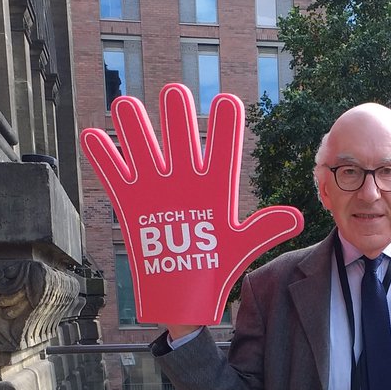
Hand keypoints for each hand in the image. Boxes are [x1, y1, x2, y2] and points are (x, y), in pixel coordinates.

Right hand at [81, 85, 303, 324]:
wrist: (185, 297)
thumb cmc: (216, 268)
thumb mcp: (241, 247)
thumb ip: (265, 229)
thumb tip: (298, 218)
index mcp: (216, 187)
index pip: (223, 151)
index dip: (224, 127)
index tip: (227, 102)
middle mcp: (185, 179)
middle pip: (181, 140)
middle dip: (177, 118)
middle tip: (175, 93)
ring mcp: (157, 188)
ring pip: (144, 149)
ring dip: (134, 129)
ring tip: (125, 106)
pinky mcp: (132, 203)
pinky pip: (115, 176)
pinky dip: (103, 158)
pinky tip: (91, 136)